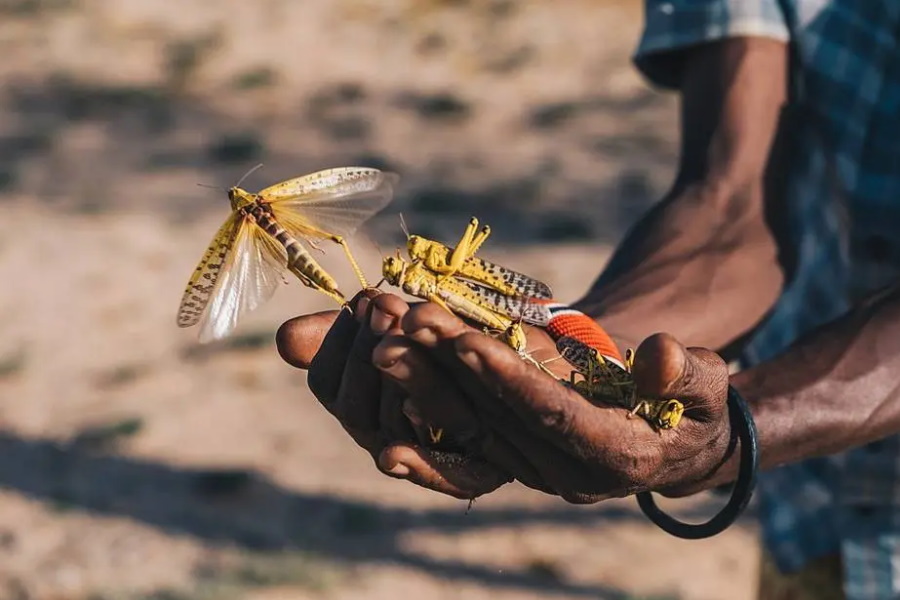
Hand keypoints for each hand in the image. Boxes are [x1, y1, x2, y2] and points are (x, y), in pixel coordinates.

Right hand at [276, 290, 512, 499]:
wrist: (534, 363)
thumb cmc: (461, 340)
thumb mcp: (404, 325)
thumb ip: (351, 333)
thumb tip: (285, 339)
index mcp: (366, 402)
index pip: (329, 382)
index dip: (337, 344)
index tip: (363, 301)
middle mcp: (389, 435)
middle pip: (356, 410)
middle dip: (367, 354)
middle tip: (385, 305)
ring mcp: (431, 457)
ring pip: (401, 432)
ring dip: (405, 379)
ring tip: (411, 328)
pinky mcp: (481, 476)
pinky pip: (455, 478)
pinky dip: (430, 462)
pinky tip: (424, 418)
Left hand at [373, 303, 733, 502]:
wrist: (675, 446)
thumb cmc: (697, 409)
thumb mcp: (711, 387)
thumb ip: (690, 372)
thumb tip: (657, 353)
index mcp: (616, 456)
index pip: (552, 414)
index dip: (509, 377)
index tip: (466, 339)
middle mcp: (566, 472)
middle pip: (497, 416)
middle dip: (448, 368)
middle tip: (404, 322)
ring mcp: (535, 467)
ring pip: (471, 422)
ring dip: (426, 379)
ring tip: (386, 333)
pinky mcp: (516, 456)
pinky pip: (464, 433)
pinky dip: (427, 405)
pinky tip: (390, 375)